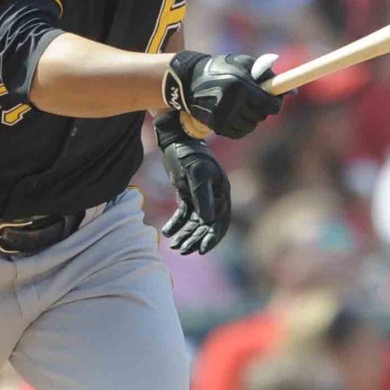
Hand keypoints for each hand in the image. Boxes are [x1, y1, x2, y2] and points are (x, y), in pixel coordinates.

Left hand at [154, 112, 230, 254]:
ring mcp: (200, 196)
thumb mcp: (197, 173)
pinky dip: (176, 224)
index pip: (220, 221)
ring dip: (185, 234)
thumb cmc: (190, 154)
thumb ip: (202, 196)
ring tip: (174, 245)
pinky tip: (167, 232)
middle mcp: (214, 197)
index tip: (201, 250)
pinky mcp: (187, 194)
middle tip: (182, 250)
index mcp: (222, 193)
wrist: (176, 140)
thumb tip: (207, 220)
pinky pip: (183, 214)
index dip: (211, 237)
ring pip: (194, 222)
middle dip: (195, 239)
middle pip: (206, 225)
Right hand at [162, 51, 282, 138]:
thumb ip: (268, 75)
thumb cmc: (221, 68)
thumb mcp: (244, 63)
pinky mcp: (216, 126)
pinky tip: (235, 114)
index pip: (270, 105)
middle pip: (261, 116)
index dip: (276, 103)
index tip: (274, 99)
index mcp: (241, 85)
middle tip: (254, 99)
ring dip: (252, 117)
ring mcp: (223, 116)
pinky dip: (241, 126)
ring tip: (242, 105)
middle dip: (262, 108)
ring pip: (251, 126)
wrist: (188, 80)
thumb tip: (293, 92)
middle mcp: (232, 102)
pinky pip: (239, 132)